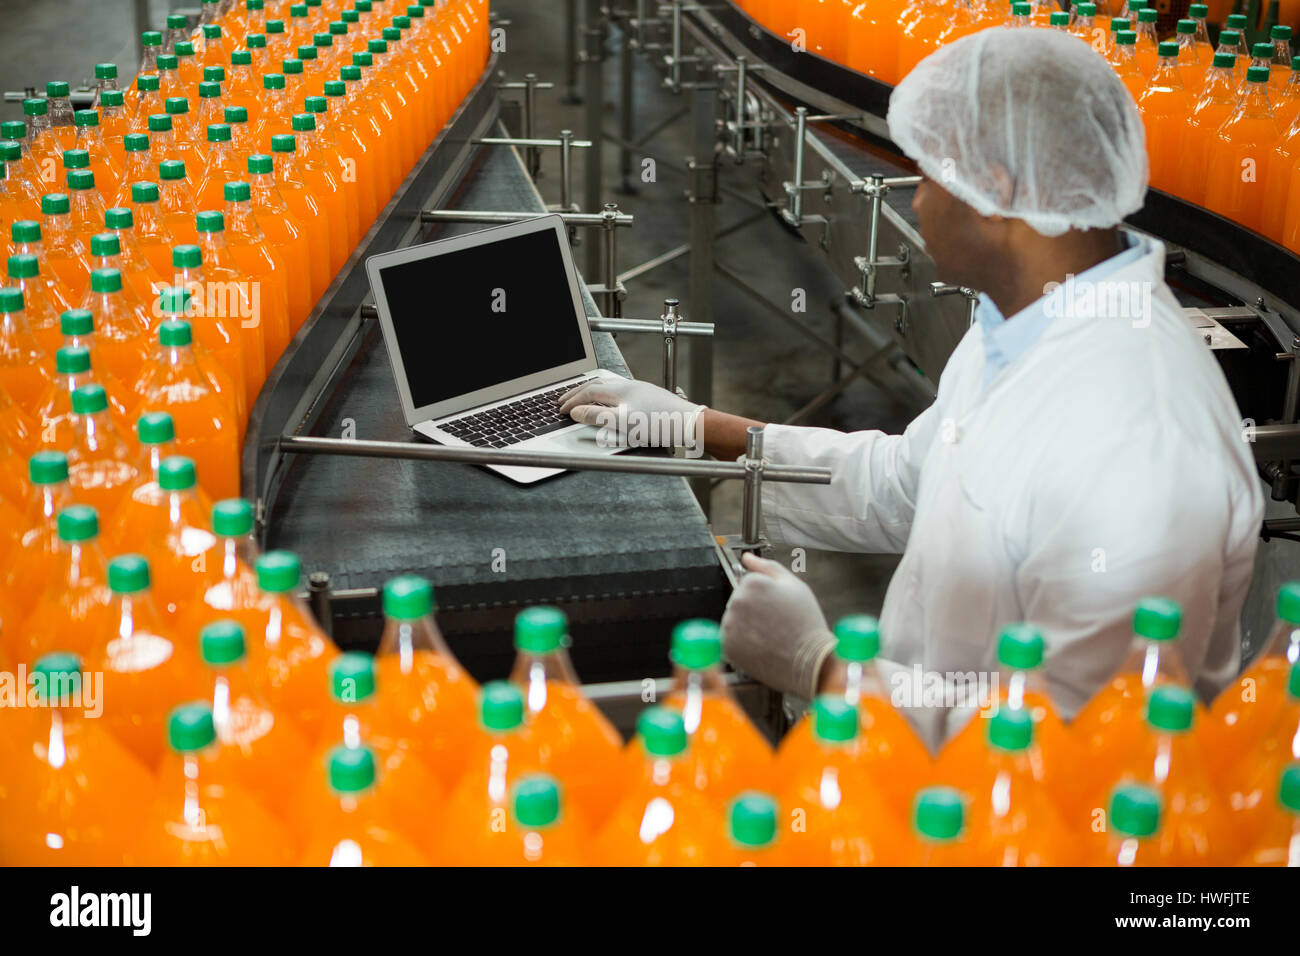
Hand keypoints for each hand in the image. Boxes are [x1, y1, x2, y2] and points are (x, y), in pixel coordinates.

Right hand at [559, 374, 705, 448]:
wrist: (690, 424)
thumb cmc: (660, 424)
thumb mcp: (623, 423)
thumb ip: (597, 416)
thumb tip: (577, 412)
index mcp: (621, 390)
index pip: (588, 391)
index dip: (572, 399)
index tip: (560, 408)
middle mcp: (630, 386)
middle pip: (597, 384)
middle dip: (578, 392)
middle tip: (565, 400)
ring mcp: (641, 390)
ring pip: (609, 387)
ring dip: (592, 393)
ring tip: (583, 400)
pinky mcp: (649, 398)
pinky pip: (620, 392)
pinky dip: (606, 397)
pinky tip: (611, 405)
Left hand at [721, 552, 835, 699]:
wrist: (809, 661)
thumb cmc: (805, 623)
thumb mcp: (794, 586)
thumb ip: (767, 567)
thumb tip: (747, 557)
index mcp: (752, 583)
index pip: (748, 583)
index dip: (765, 595)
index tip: (776, 606)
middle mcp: (737, 601)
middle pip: (739, 600)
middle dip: (753, 609)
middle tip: (774, 622)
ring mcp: (730, 624)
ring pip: (734, 619)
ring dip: (746, 625)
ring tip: (769, 634)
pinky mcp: (727, 645)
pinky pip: (730, 638)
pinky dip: (742, 642)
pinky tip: (760, 645)